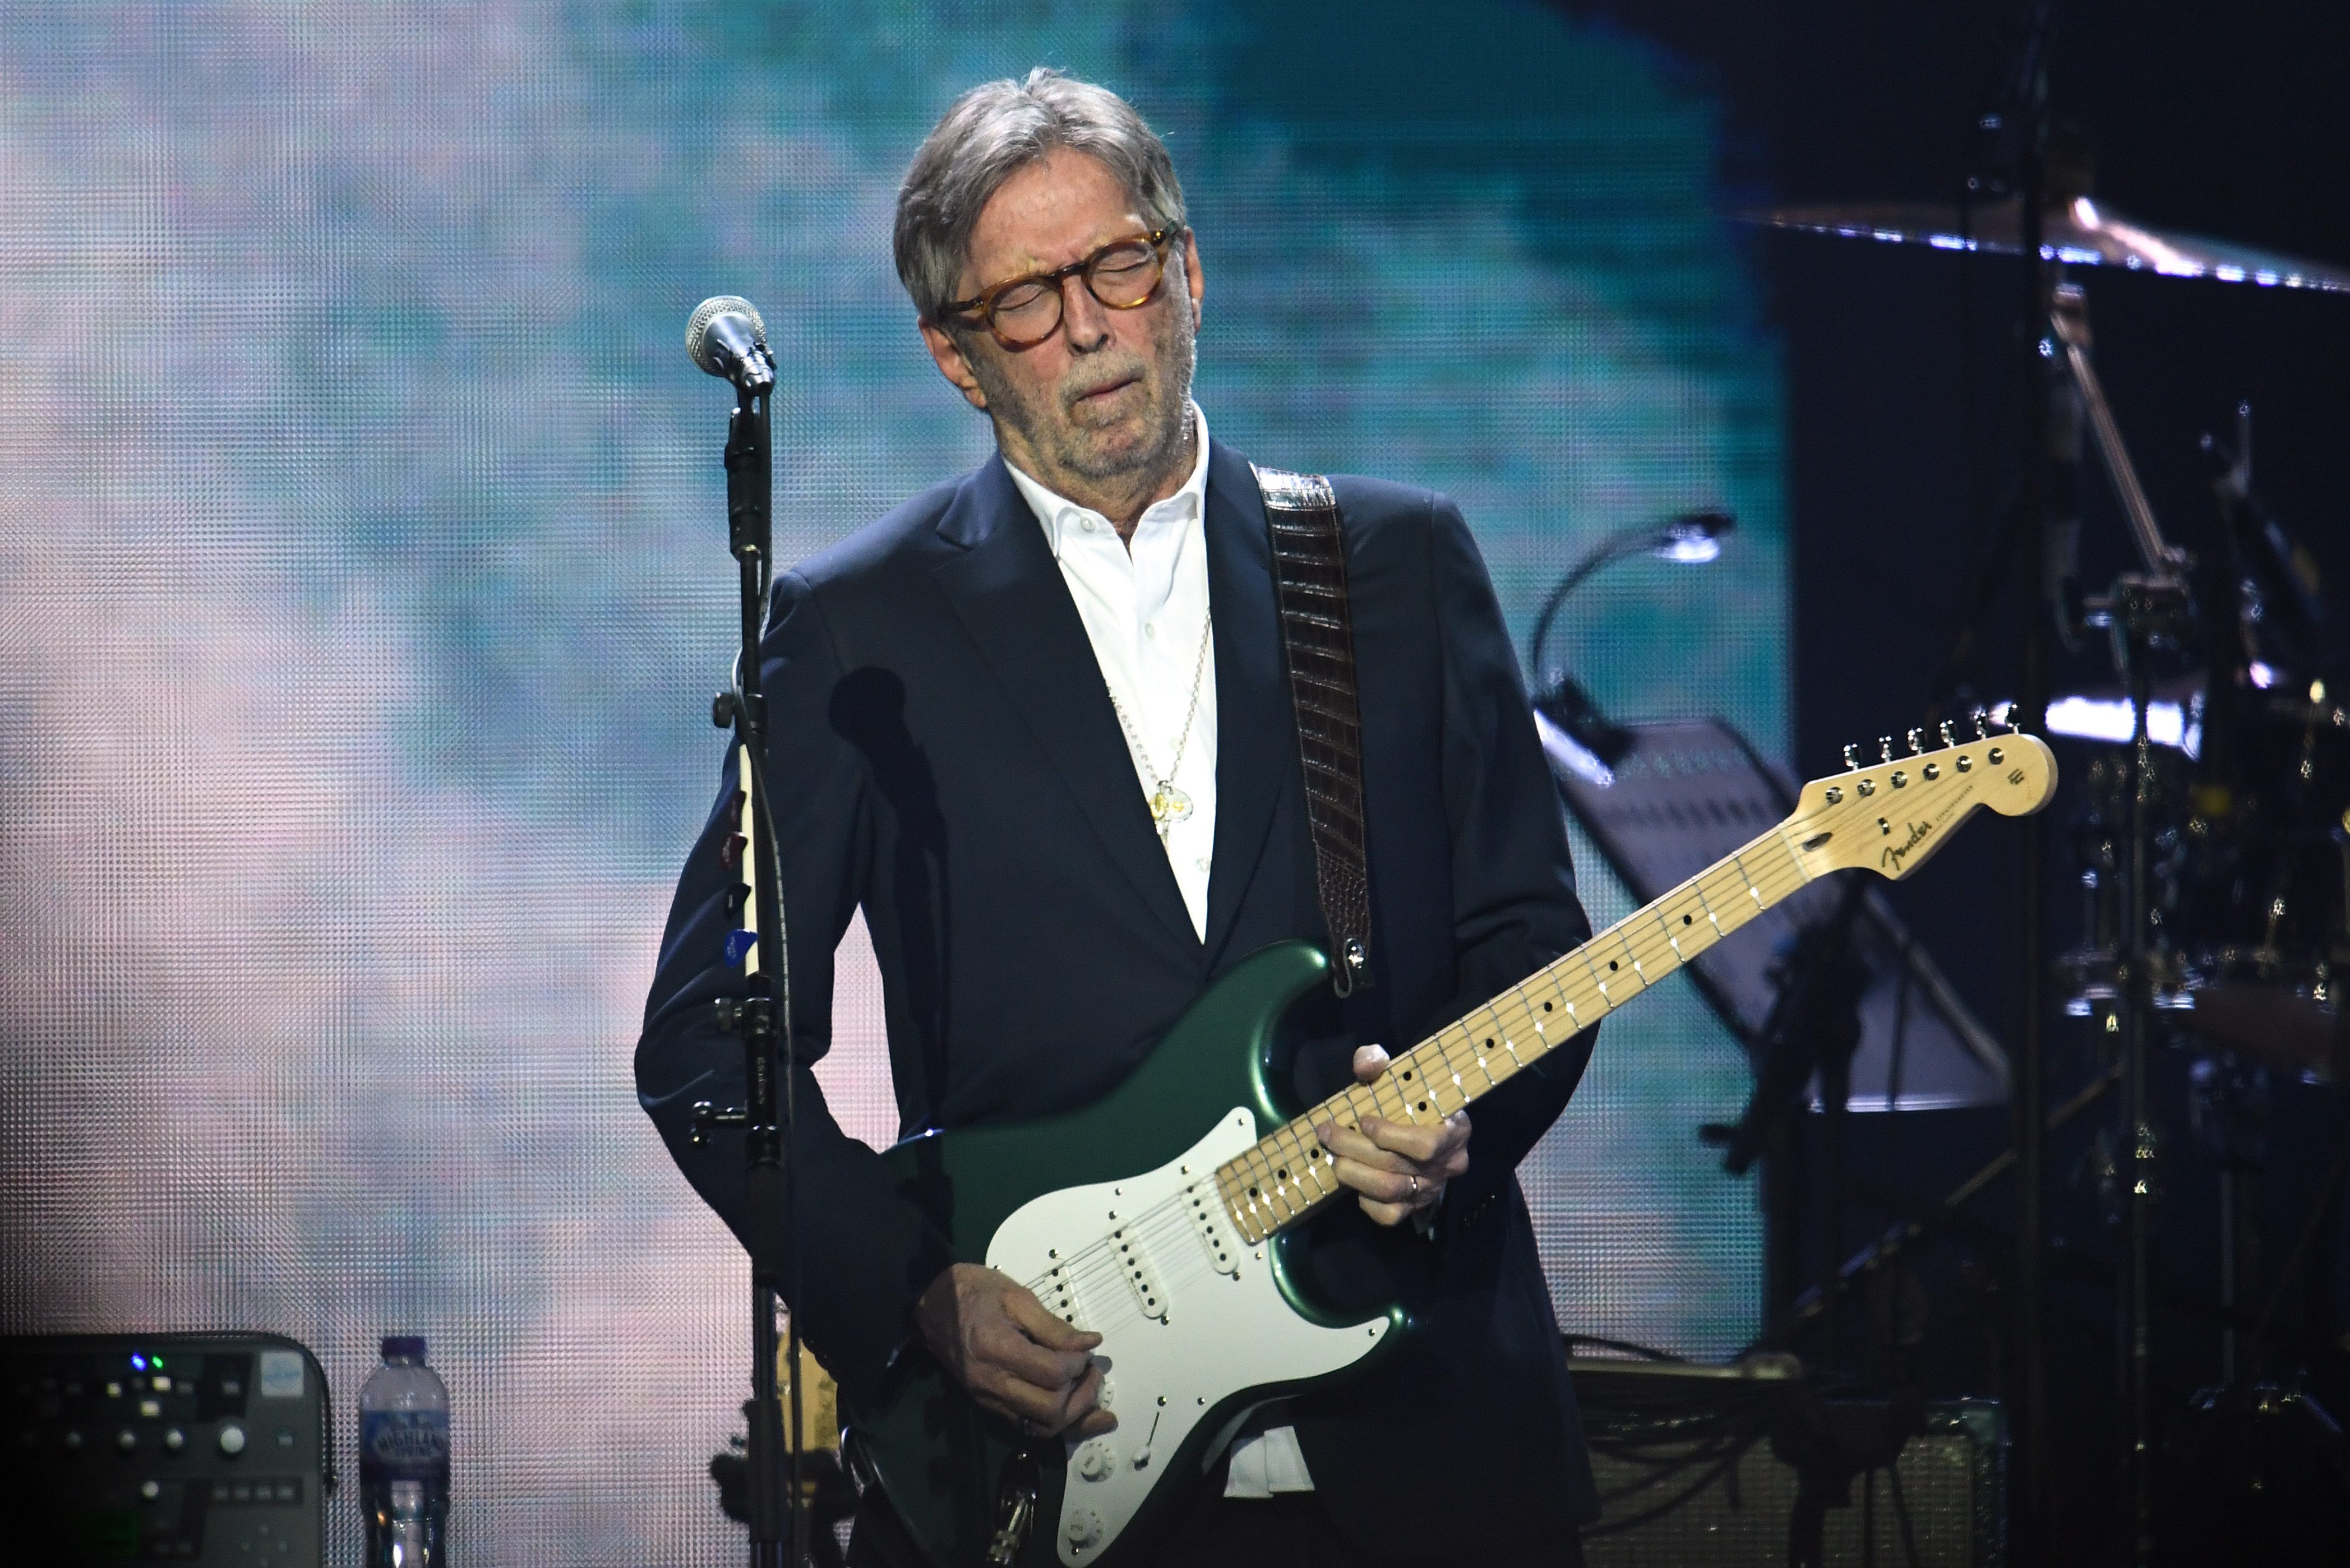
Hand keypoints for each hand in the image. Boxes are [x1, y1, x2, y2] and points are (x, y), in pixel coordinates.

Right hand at [915, 1262, 1114, 1438]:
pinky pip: (1027, 1426)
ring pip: (1041, 1428)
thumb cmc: (975, 1292)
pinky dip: (1055, 1421)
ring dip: (1072, 1414)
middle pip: (1050, 1410)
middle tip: (1091, 1372)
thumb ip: (1055, 1326)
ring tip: (1085, 1389)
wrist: (931, 1305)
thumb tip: (1091, 1344)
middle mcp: (991, 1382)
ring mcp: (988, 1398)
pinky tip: (1074, 1409)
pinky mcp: (988, 1405)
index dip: (1077, 1365)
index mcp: (997, 1348)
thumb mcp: (1017, 1296)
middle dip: (1082, 1395)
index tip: (1084, 1350)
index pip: (1052, 1374)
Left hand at [1315, 1044, 1470, 1226]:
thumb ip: (1378, 1061)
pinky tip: (1354, 1182)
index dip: (1391, 1136)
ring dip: (1354, 1175)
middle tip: (1326, 1132)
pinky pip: (1390, 1215)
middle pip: (1397, 1167)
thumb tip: (1364, 1065)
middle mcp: (1448, 1165)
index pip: (1426, 1145)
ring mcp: (1432, 1189)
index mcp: (1455, 1131)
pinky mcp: (1415, 1208)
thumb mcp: (1398, 1073)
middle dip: (1354, 1149)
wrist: (1428, 1126)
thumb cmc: (1412, 1097)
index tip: (1364, 1120)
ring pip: (1390, 1191)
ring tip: (1334, 1157)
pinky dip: (1367, 1202)